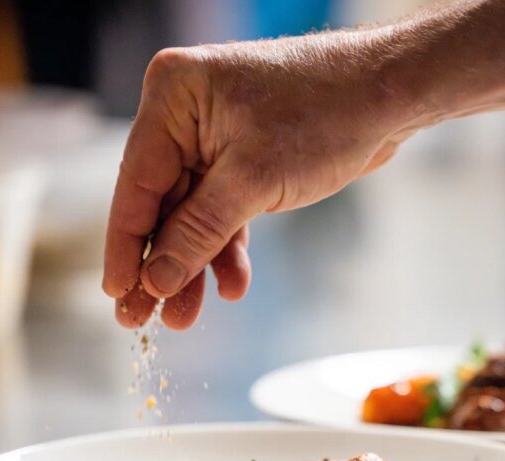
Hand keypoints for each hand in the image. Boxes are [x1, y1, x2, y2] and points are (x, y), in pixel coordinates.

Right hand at [103, 35, 412, 328]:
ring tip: (185, 318)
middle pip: (160, 203)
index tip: (117, 294)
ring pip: (192, 214)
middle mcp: (186, 113)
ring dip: (192, 265)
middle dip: (160, 264)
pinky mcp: (245, 158)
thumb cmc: (325, 115)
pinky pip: (223, 210)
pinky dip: (226, 247)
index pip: (135, 182)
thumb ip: (199, 232)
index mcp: (173, 97)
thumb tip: (155, 280)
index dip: (126, 245)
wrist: (388, 97)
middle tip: (142, 320)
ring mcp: (215, 137)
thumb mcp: (254, 180)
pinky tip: (230, 286)